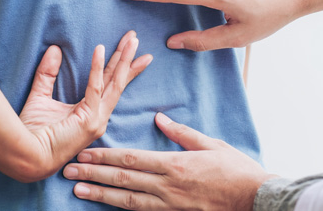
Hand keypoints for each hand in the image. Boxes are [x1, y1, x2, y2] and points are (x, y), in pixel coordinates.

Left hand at [17, 31, 152, 181]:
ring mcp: (97, 120)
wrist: (25, 156)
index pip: (110, 85)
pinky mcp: (89, 120)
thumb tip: (54, 49)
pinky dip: (97, 67)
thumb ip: (48, 74)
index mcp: (91, 114)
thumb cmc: (31, 133)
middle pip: (118, 82)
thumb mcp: (40, 97)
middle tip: (135, 38)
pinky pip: (95, 88)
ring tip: (132, 40)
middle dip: (128, 58)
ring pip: (115, 83)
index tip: (129, 49)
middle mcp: (99, 117)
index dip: (120, 67)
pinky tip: (100, 49)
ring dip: (123, 59)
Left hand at [63, 113, 276, 209]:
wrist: (254, 198)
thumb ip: (182, 133)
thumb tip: (159, 119)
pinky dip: (123, 209)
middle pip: (123, 179)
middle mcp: (168, 185)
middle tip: (68, 170)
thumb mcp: (212, 144)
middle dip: (93, 174)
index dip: (105, 156)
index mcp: (175, 164)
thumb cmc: (236, 169)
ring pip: (127, 200)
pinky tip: (107, 205)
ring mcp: (170, 204)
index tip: (85, 152)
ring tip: (77, 190)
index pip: (131, 159)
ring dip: (100, 194)